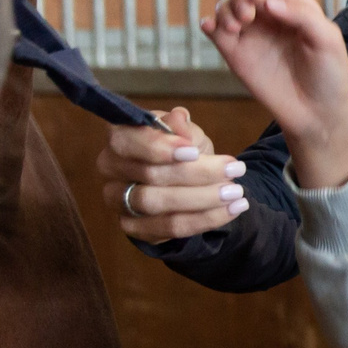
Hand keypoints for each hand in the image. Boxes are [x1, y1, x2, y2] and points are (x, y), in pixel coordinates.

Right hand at [94, 107, 249, 241]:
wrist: (187, 184)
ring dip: (203, 199)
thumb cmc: (183, 150)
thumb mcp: (187, 134)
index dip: (159, 147)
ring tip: (237, 193)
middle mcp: (110, 170)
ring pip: (158, 204)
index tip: (193, 150)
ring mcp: (118, 201)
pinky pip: (170, 227)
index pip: (128, 142)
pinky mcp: (134, 227)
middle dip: (197, 173)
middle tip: (235, 170)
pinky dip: (205, 219)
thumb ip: (182, 127)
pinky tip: (231, 210)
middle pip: (149, 175)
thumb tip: (179, 119)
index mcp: (120, 137)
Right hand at [202, 0, 347, 188]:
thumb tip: (267, 2)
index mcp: (293, 6)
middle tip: (246, 16)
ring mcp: (251, 34)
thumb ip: (301, 15)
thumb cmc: (329, 74)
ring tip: (235, 27)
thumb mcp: (327, 40)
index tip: (262, 3)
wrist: (316, 113)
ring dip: (224, 9)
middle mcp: (269, 16)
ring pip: (226, 6)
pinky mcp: (235, 54)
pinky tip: (212, 28)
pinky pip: (215, 31)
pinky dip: (208, 24)